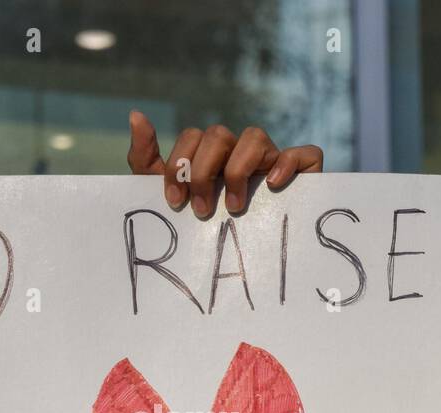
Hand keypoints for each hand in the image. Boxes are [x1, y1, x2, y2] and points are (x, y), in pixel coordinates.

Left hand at [127, 110, 322, 217]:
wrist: (244, 269)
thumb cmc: (203, 230)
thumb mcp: (166, 197)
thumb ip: (147, 160)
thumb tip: (136, 114)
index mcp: (210, 156)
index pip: (193, 137)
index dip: (179, 165)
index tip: (175, 202)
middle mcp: (239, 153)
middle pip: (219, 135)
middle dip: (203, 172)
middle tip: (200, 211)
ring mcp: (271, 161)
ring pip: (255, 136)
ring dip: (237, 170)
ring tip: (233, 207)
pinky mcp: (303, 175)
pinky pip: (305, 154)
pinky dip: (289, 163)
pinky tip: (272, 185)